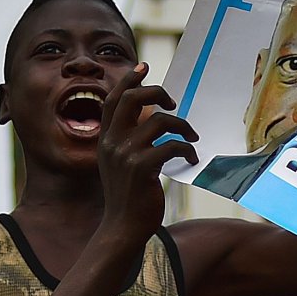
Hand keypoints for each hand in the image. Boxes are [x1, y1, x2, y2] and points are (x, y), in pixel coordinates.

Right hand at [96, 67, 188, 246]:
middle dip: (156, 93)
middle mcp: (112, 142)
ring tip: (191, 138)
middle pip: (132, 99)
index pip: (113, 100)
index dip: (129, 80)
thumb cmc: (126, 198)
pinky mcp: (142, 168)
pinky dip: (186, 149)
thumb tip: (150, 119)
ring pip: (159, 120)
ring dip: (182, 126)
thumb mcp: (119, 165)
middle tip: (173, 104)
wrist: (121, 228)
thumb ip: (127, 142)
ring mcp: (126, 154)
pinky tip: (190, 158)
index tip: (143, 67)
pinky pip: (171, 145)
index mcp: (105, 139)